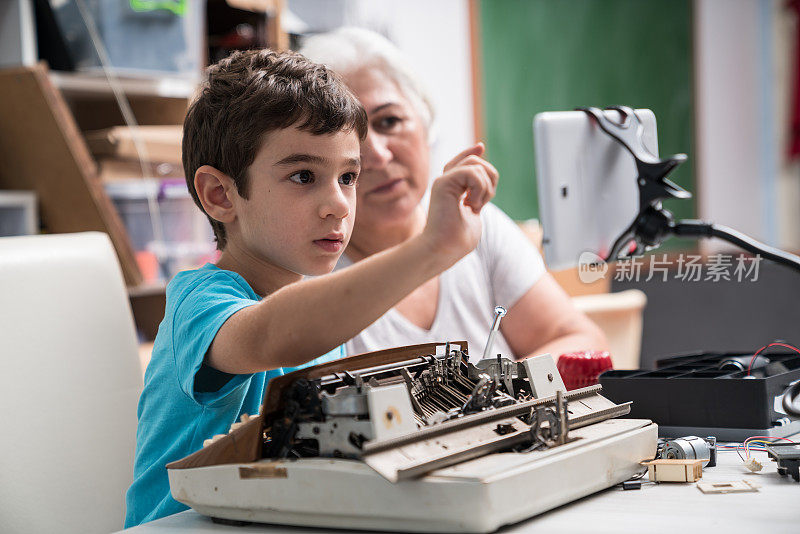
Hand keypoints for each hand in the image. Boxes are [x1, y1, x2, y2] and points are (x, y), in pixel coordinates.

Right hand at [421, 142, 498, 261]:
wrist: (444, 249)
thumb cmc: (458, 239)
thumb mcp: (473, 213)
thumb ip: (476, 197)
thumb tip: (485, 183)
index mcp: (451, 188)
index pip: (461, 163)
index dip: (471, 153)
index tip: (481, 146)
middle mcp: (445, 182)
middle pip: (474, 161)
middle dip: (490, 178)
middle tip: (481, 203)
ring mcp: (443, 181)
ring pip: (475, 165)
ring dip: (485, 187)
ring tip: (475, 206)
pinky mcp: (443, 183)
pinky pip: (472, 172)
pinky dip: (479, 188)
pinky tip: (471, 205)